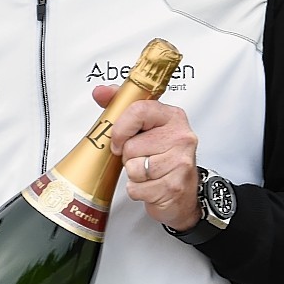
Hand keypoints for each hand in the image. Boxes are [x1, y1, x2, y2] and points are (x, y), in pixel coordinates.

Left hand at [91, 85, 200, 231]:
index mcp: (172, 117)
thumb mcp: (143, 127)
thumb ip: (120, 105)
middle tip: (145, 158)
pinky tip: (152, 186)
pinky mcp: (175, 186)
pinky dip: (138, 191)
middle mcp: (181, 137)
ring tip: (149, 172)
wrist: (183, 191)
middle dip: (129, 157)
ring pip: (133, 168)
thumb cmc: (161, 156)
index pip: (138, 111)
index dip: (121, 128)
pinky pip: (137, 188)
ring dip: (134, 175)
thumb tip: (100, 91)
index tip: (120, 140)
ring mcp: (180, 162)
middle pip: (131, 146)